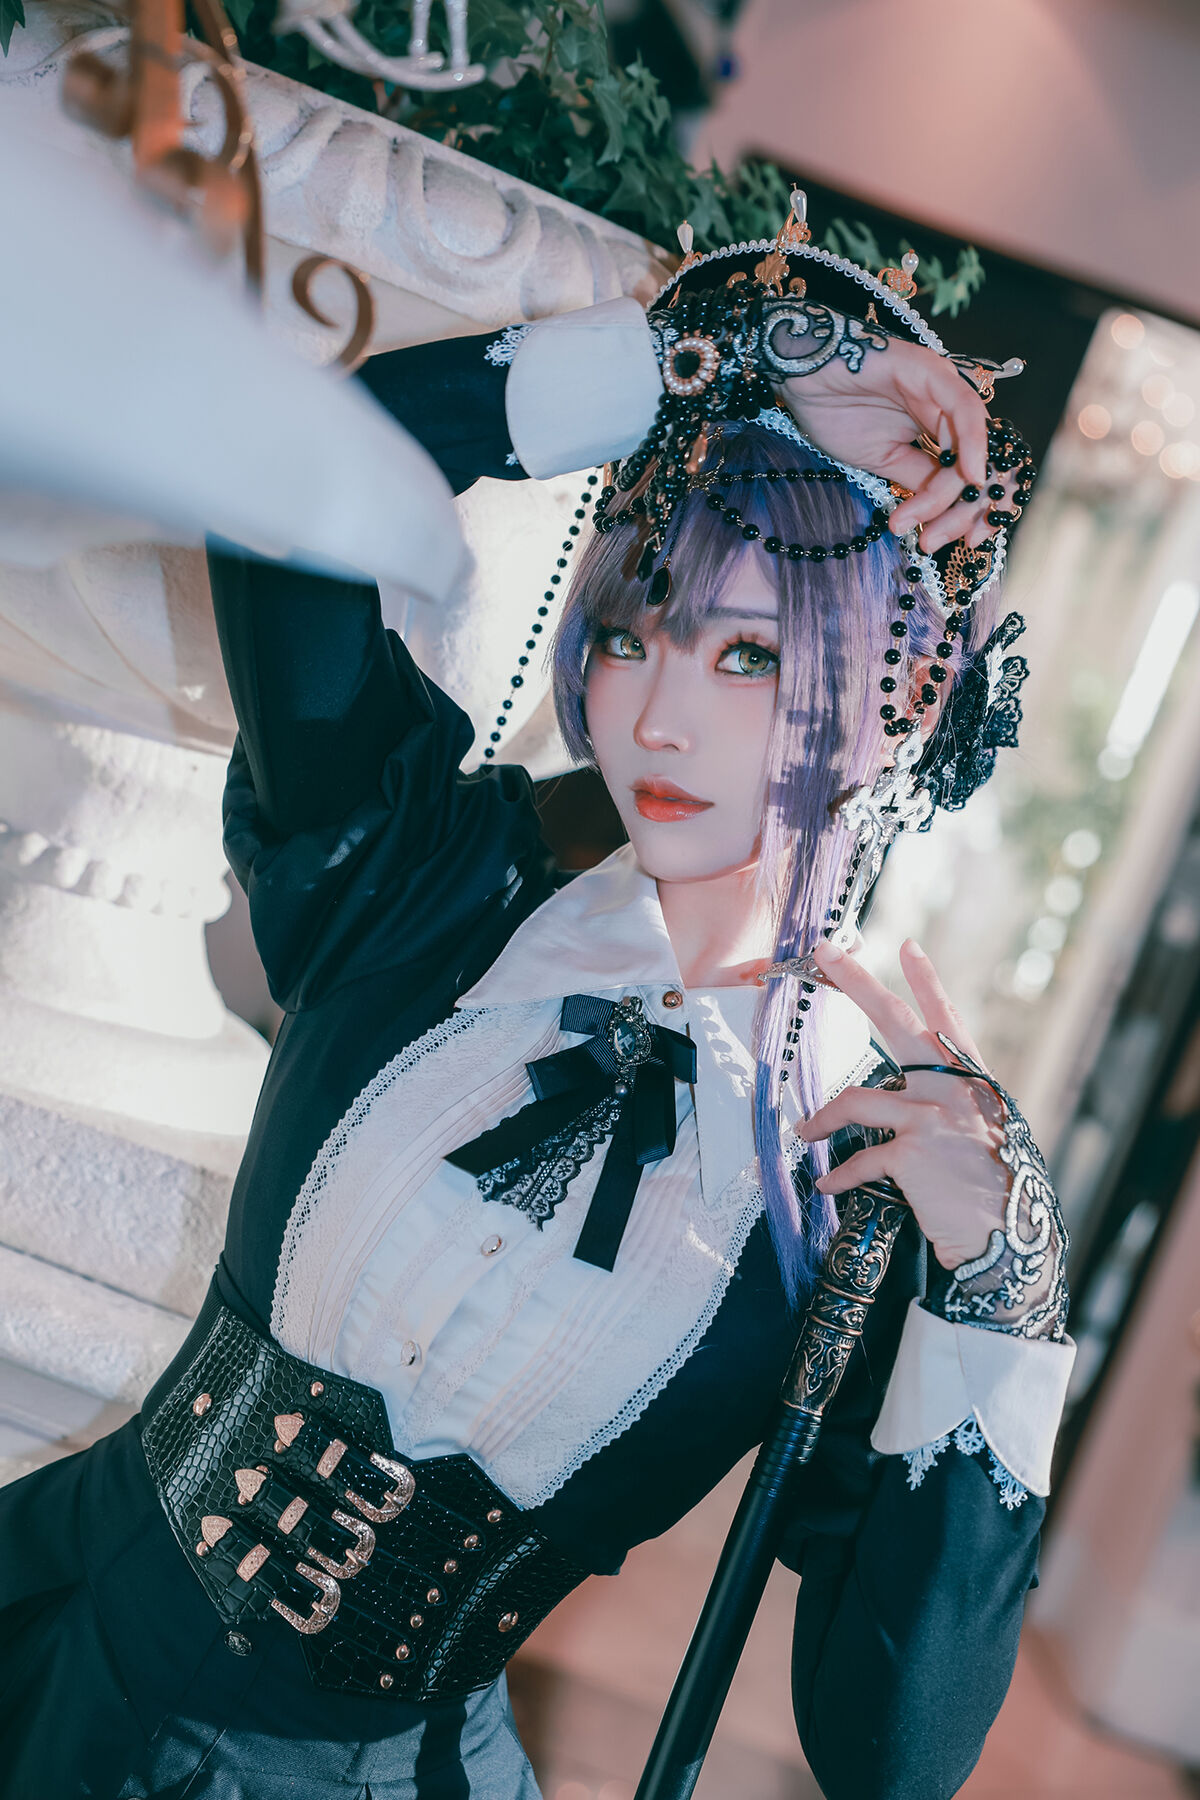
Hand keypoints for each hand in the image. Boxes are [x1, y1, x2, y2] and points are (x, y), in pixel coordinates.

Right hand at [772, 321, 1020, 554]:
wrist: (800, 379)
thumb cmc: (834, 412)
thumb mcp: (881, 461)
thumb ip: (917, 480)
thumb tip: (942, 512)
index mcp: (938, 428)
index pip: (974, 471)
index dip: (978, 508)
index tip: (968, 544)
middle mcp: (948, 409)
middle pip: (980, 463)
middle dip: (967, 510)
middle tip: (938, 542)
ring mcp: (944, 389)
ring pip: (973, 446)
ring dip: (955, 493)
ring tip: (927, 524)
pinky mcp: (933, 372)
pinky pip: (965, 410)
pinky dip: (973, 444)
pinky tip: (971, 477)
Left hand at [798, 938, 1011, 1274]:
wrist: (1009, 1240)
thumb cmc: (993, 1190)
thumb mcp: (982, 1133)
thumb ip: (947, 1104)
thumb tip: (903, 1093)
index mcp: (970, 1081)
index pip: (947, 1018)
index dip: (927, 981)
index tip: (907, 944)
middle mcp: (951, 1089)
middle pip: (896, 1022)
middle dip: (857, 982)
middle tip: (826, 952)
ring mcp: (931, 1118)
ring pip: (854, 1100)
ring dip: (819, 1119)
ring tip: (803, 1132)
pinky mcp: (912, 1155)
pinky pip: (858, 1158)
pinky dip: (839, 1174)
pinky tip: (827, 1184)